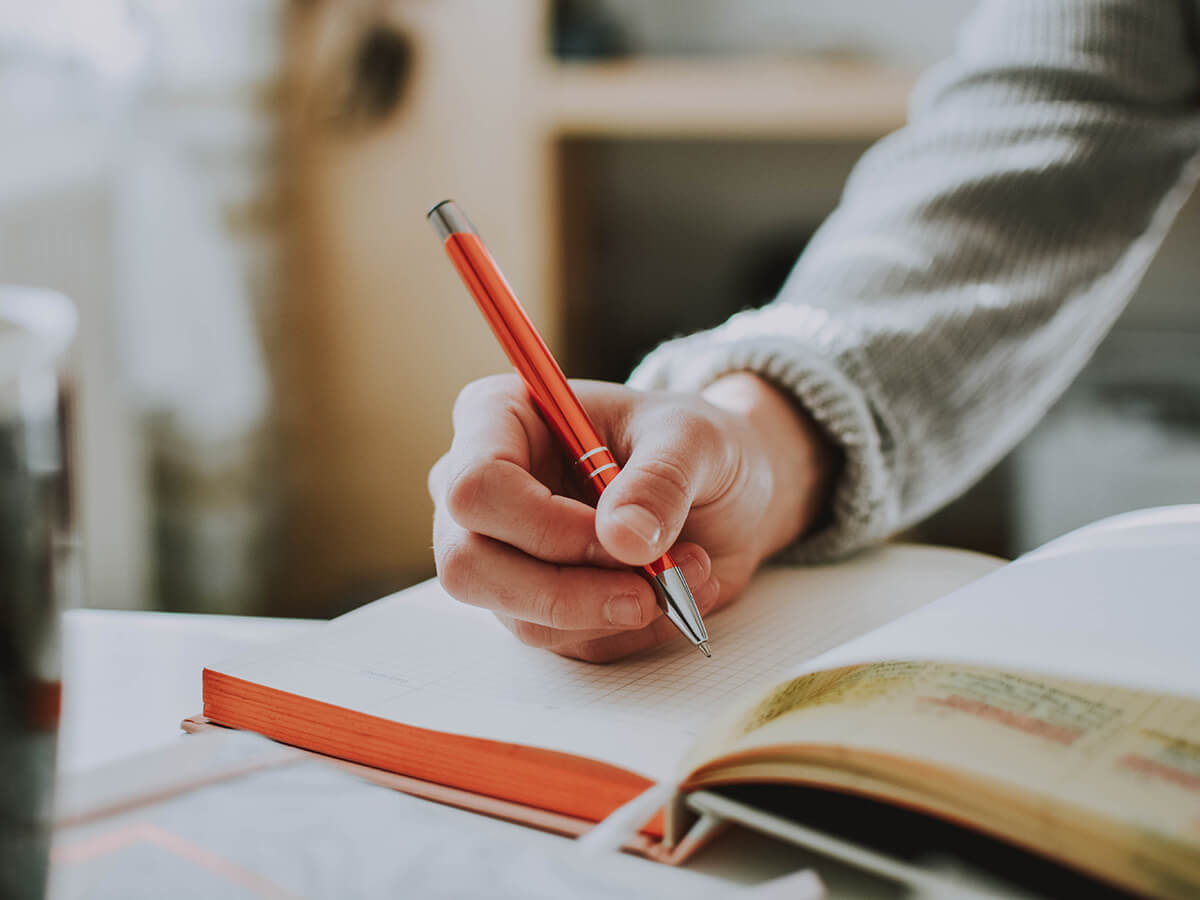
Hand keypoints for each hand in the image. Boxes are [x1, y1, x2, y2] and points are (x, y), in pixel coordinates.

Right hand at [429, 372, 835, 661]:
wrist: (722, 489)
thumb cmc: (692, 444)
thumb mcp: (696, 439)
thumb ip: (661, 480)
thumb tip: (624, 539)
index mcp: (498, 417)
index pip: (475, 486)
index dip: (544, 526)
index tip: (622, 538)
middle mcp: (481, 489)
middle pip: (468, 565)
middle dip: (568, 591)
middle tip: (651, 587)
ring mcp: (498, 552)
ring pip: (519, 616)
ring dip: (614, 610)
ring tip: (687, 570)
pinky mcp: (532, 603)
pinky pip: (564, 642)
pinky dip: (629, 628)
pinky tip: (674, 591)